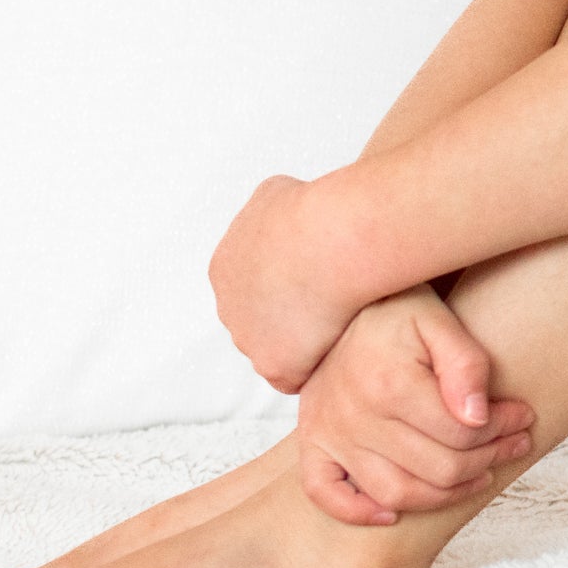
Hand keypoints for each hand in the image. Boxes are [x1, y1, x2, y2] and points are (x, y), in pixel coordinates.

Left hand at [208, 173, 358, 392]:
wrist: (330, 240)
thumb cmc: (312, 213)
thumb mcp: (277, 192)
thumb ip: (270, 213)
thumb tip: (285, 214)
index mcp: (224, 268)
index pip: (251, 287)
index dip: (285, 283)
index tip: (312, 276)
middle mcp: (229, 308)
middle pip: (259, 321)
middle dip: (289, 314)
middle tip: (328, 300)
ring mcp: (249, 341)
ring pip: (278, 349)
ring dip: (304, 340)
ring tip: (342, 320)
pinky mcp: (276, 367)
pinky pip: (297, 375)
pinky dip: (318, 361)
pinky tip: (343, 339)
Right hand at [296, 286, 535, 524]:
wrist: (345, 296)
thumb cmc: (400, 309)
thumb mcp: (439, 319)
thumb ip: (465, 364)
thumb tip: (478, 418)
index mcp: (391, 384)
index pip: (462, 433)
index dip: (503, 431)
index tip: (524, 418)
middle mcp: (355, 416)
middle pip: (437, 468)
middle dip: (488, 460)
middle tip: (515, 445)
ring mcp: (329, 433)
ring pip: (395, 493)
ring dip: (445, 494)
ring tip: (480, 475)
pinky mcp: (312, 442)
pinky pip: (325, 494)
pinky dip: (357, 512)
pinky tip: (393, 513)